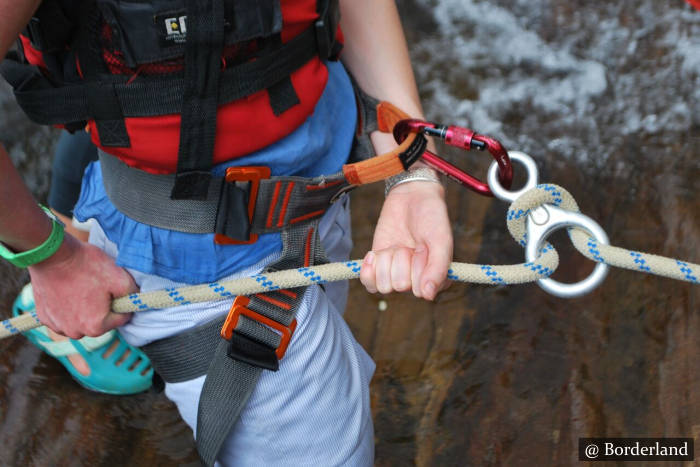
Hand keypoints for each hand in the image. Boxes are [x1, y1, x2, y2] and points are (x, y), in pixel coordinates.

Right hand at [27, 234, 136, 337]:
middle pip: (100, 321)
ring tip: (83, 287)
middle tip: (98, 286)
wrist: (52, 254)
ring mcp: (57, 325)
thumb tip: (135, 300)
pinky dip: (67, 307)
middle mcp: (75, 332)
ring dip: (84, 308)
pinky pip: (63, 316)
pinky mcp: (44, 316)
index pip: (120, 319)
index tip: (116, 289)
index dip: (122, 302)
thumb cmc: (87, 266)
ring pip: (80, 320)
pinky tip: (68, 290)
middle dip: (103, 306)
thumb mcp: (121, 278)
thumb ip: (133, 294)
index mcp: (95, 327)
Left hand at [360, 133, 452, 299]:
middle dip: (401, 260)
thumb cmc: (431, 218)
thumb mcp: (440, 240)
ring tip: (397, 246)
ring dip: (386, 261)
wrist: (412, 197)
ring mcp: (396, 275)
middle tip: (410, 244)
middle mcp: (416, 282)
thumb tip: (427, 295)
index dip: (418, 267)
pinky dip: (368, 269)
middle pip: (399, 286)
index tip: (424, 249)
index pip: (420, 290)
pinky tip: (375, 254)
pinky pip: (369, 283)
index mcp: (436, 280)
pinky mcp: (378, 267)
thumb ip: (437, 268)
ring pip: (382, 285)